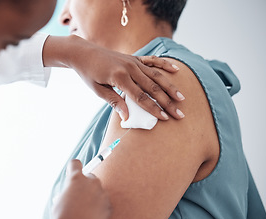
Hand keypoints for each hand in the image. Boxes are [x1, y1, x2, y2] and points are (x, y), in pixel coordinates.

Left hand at [43, 35, 184, 120]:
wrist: (83, 52)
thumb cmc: (88, 73)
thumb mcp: (98, 90)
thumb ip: (114, 101)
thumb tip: (127, 117)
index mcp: (120, 78)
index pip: (141, 97)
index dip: (154, 109)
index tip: (165, 118)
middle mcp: (130, 68)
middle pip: (153, 88)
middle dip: (167, 102)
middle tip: (179, 114)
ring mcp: (134, 61)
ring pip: (156, 75)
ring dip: (170, 87)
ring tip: (181, 98)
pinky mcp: (134, 57)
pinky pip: (152, 60)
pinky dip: (164, 64)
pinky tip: (176, 70)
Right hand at [50, 160, 110, 218]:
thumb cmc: (63, 216)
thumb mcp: (60, 199)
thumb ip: (68, 191)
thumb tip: (71, 192)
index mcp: (76, 178)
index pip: (76, 164)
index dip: (73, 168)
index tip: (73, 171)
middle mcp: (91, 182)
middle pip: (90, 177)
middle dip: (86, 184)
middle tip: (80, 196)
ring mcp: (102, 193)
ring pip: (98, 191)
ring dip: (93, 197)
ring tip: (85, 210)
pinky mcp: (108, 205)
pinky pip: (104, 203)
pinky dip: (99, 208)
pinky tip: (92, 217)